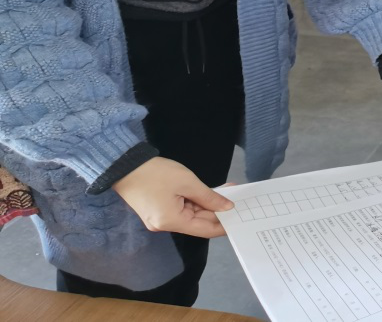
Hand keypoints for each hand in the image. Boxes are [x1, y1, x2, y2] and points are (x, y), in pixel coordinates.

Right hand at [113, 157, 233, 238]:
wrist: (126, 166)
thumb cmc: (157, 174)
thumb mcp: (187, 183)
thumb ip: (208, 197)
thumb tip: (226, 208)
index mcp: (171, 222)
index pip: (204, 230)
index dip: (223, 225)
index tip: (240, 219)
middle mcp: (165, 225)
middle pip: (197, 222)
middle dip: (217, 210)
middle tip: (237, 197)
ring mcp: (160, 219)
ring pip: (191, 214)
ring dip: (208, 204)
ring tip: (227, 190)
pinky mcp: (158, 210)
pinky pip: (182, 209)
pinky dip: (196, 201)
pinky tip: (209, 192)